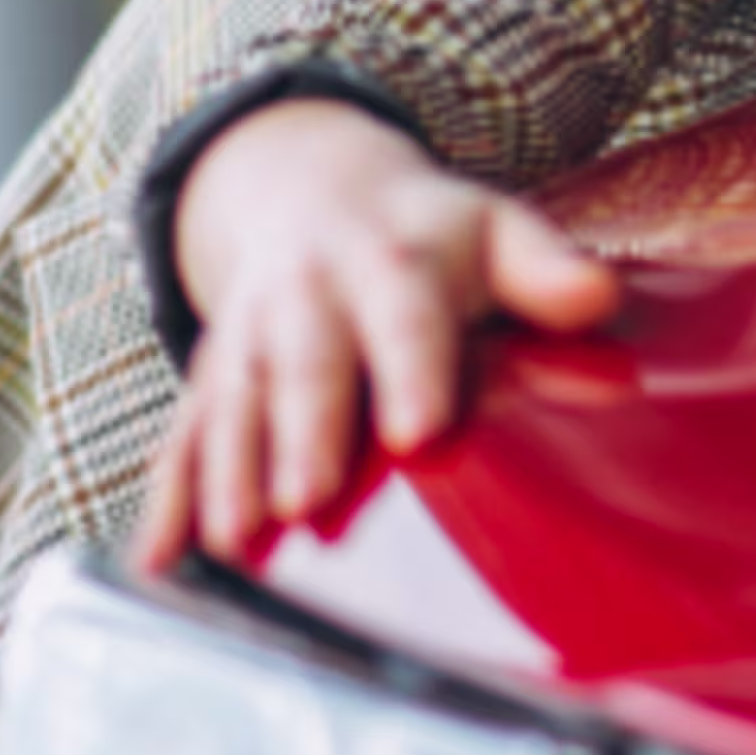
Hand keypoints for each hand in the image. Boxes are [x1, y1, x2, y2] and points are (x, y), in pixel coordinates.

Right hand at [131, 99, 617, 569]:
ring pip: (232, 404)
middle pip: (304, 364)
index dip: (410, 371)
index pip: (403, 316)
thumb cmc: (431, 238)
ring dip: (228, 471)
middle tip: (306, 501)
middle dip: (303, 432)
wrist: (314, 191)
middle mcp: (307, 296)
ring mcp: (247, 338)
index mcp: (390, 261)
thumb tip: (598, 295)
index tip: (419, 433)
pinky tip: (157, 563)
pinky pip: (180, 438)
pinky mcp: (208, 380)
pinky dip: (165, 499)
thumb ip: (544, 269)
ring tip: (234, 542)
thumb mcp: (494, 232)